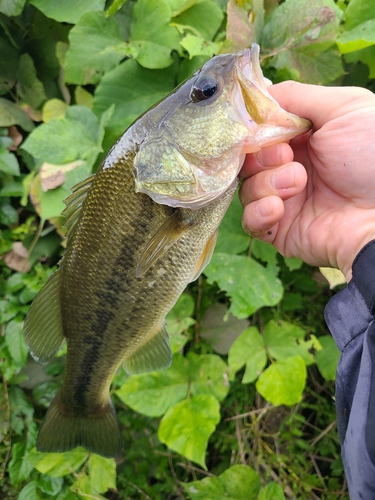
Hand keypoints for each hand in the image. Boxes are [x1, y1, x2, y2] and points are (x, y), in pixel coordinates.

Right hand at [239, 81, 374, 280]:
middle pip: (248, 159)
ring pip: (247, 188)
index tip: (259, 127)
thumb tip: (258, 97)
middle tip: (286, 157)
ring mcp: (284, 200)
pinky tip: (279, 209)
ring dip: (267, 183)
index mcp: (303, 139)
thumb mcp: (343, 108)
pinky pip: (250, 221)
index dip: (254, 128)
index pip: (260, 131)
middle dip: (260, 156)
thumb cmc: (372, 155)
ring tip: (298, 183)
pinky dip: (258, 212)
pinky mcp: (279, 230)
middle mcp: (289, 168)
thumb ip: (297, 96)